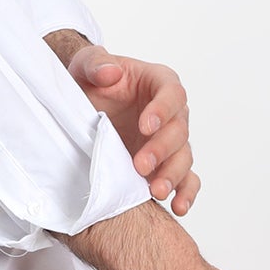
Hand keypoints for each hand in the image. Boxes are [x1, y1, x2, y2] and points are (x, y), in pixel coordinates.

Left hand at [43, 29, 198, 215]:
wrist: (84, 102)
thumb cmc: (90, 80)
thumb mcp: (86, 64)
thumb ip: (96, 63)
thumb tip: (111, 72)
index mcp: (159, 82)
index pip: (172, 94)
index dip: (163, 110)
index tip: (145, 126)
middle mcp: (171, 112)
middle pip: (179, 130)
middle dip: (162, 149)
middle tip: (140, 165)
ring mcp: (169, 140)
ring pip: (183, 157)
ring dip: (172, 175)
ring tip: (155, 191)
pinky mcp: (165, 163)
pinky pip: (186, 178)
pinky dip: (186, 192)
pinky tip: (177, 206)